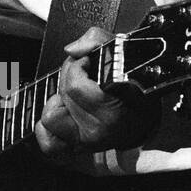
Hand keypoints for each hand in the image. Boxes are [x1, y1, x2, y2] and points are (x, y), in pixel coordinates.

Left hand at [35, 26, 160, 160]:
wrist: (142, 119)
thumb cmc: (134, 87)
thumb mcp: (122, 55)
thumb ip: (96, 41)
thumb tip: (71, 49)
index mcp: (114, 106)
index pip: (76, 85)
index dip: (79, 65)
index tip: (90, 61)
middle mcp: (100, 128)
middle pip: (64, 94)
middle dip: (70, 77)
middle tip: (85, 75)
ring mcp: (87, 142)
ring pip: (51, 116)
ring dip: (59, 102)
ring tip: (76, 96)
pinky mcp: (74, 150)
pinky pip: (48, 141)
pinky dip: (48, 128)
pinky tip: (64, 114)